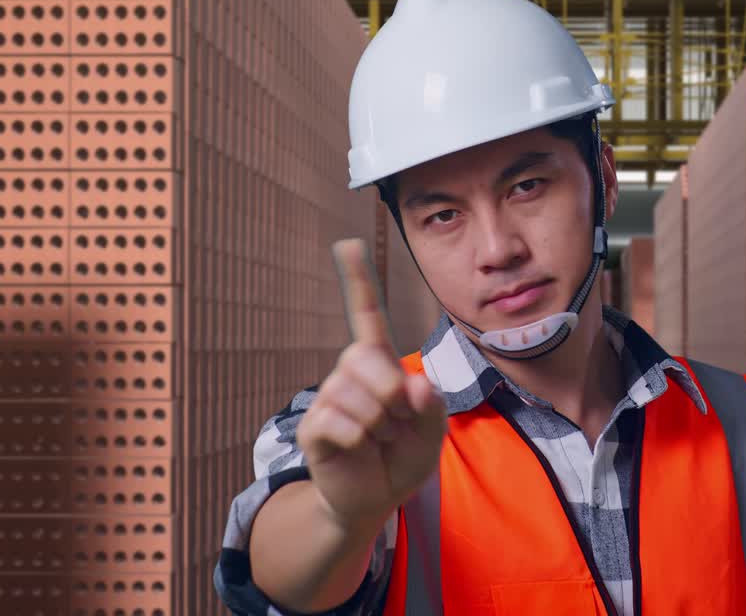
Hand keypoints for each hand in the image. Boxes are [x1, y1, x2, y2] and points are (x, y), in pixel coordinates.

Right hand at [297, 238, 447, 529]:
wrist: (374, 500)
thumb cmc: (402, 457)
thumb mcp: (432, 433)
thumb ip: (432, 409)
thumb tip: (415, 387)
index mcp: (380, 364)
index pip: (367, 317)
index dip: (358, 282)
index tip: (348, 245)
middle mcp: (349, 373)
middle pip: (368, 359)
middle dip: (392, 395)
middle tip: (395, 423)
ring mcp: (328, 398)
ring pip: (358, 398)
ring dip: (379, 427)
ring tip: (377, 440)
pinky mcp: (313, 427)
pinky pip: (340, 423)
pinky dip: (359, 441)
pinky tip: (358, 450)